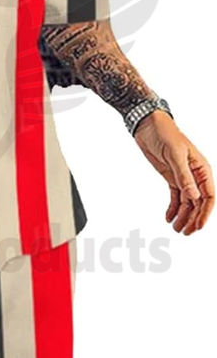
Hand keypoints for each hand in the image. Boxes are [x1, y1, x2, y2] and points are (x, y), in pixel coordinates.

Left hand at [133, 110, 213, 233]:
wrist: (148, 124)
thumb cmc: (165, 133)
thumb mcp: (175, 155)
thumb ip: (184, 177)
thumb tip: (194, 196)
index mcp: (201, 168)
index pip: (209, 195)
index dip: (205, 213)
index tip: (198, 226)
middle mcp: (195, 174)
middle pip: (199, 202)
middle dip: (193, 218)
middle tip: (184, 232)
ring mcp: (183, 176)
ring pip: (187, 202)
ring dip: (183, 216)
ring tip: (175, 228)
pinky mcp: (171, 177)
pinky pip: (176, 196)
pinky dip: (173, 208)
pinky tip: (168, 217)